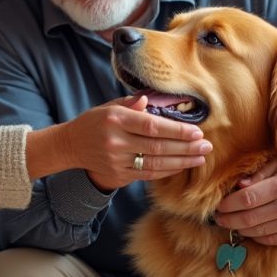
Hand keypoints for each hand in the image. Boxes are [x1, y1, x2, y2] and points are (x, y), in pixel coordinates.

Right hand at [61, 95, 209, 190]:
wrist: (70, 145)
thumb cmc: (95, 122)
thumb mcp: (109, 106)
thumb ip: (132, 104)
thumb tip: (152, 101)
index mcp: (116, 119)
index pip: (152, 126)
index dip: (177, 131)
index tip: (197, 132)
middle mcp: (116, 141)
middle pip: (157, 147)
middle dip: (185, 147)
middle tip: (206, 146)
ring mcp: (116, 161)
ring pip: (155, 164)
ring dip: (181, 162)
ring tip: (200, 157)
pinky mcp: (118, 175)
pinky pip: (147, 174)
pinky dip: (166, 171)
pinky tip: (181, 166)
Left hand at [213, 150, 276, 244]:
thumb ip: (260, 173)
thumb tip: (239, 186)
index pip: (246, 199)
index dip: (228, 205)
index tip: (218, 205)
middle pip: (248, 219)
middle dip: (228, 220)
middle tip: (218, 218)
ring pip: (258, 232)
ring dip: (239, 229)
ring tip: (230, 223)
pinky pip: (272, 240)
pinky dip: (256, 236)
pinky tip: (248, 229)